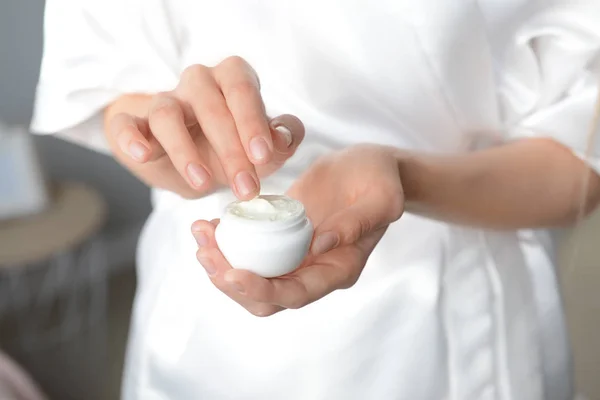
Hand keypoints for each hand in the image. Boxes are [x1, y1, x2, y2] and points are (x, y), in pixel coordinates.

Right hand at [107, 56, 304, 198]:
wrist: (189, 162)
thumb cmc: (231, 148)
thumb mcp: (262, 148)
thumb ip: (282, 139)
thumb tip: (284, 137)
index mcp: (231, 80)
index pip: (241, 89)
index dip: (252, 121)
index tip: (262, 156)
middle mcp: (197, 83)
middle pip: (209, 104)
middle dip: (230, 149)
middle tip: (245, 187)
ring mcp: (162, 100)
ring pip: (167, 114)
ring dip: (185, 150)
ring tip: (202, 182)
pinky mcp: (132, 122)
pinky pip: (126, 123)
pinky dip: (131, 138)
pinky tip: (143, 155)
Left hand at [191, 144, 404, 315]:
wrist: (370, 166)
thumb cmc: (381, 180)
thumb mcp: (381, 198)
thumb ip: (357, 224)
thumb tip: (318, 247)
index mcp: (339, 270)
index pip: (296, 294)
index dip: (263, 291)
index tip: (233, 273)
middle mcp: (313, 270)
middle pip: (265, 297)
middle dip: (230, 281)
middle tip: (205, 252)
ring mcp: (295, 255)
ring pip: (251, 275)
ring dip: (221, 262)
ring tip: (200, 233)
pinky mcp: (281, 237)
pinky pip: (249, 249)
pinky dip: (227, 242)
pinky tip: (210, 223)